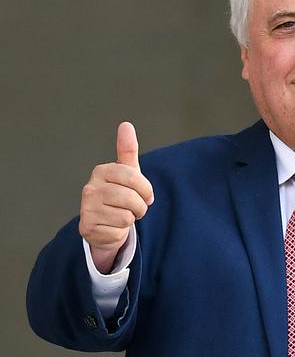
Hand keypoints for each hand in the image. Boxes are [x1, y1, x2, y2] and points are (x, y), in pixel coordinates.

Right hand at [78, 122, 153, 273]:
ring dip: (131, 219)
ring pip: (127, 216)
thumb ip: (127, 149)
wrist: (106, 224)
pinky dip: (120, 231)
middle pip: (132, 198)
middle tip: (134, 207)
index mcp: (101, 171)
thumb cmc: (120, 194)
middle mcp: (90, 188)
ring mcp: (86, 208)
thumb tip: (126, 125)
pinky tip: (112, 226)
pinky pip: (118, 230)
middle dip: (140, 206)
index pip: (134, 177)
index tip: (145, 194)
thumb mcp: (127, 172)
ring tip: (122, 215)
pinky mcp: (87, 228)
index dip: (146, 189)